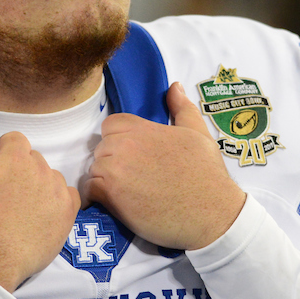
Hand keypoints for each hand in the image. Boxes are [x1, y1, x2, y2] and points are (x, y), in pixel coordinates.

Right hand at [0, 114, 79, 290]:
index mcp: (15, 157)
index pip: (15, 140)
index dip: (3, 154)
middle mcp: (41, 169)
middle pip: (33, 159)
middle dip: (20, 170)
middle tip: (4, 194)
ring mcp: (57, 191)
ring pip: (51, 177)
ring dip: (39, 186)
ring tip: (21, 209)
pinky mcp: (68, 213)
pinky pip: (69, 196)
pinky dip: (58, 202)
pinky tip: (41, 215)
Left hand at [83, 82, 246, 249]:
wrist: (211, 212)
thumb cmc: (206, 174)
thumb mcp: (198, 133)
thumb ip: (182, 108)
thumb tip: (175, 87)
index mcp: (141, 128)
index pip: (110, 126)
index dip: (120, 141)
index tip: (134, 156)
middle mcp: (124, 145)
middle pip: (101, 148)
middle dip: (113, 161)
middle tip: (135, 178)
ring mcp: (115, 170)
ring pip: (94, 170)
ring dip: (105, 180)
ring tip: (128, 193)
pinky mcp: (110, 196)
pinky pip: (88, 191)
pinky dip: (97, 198)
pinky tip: (115, 204)